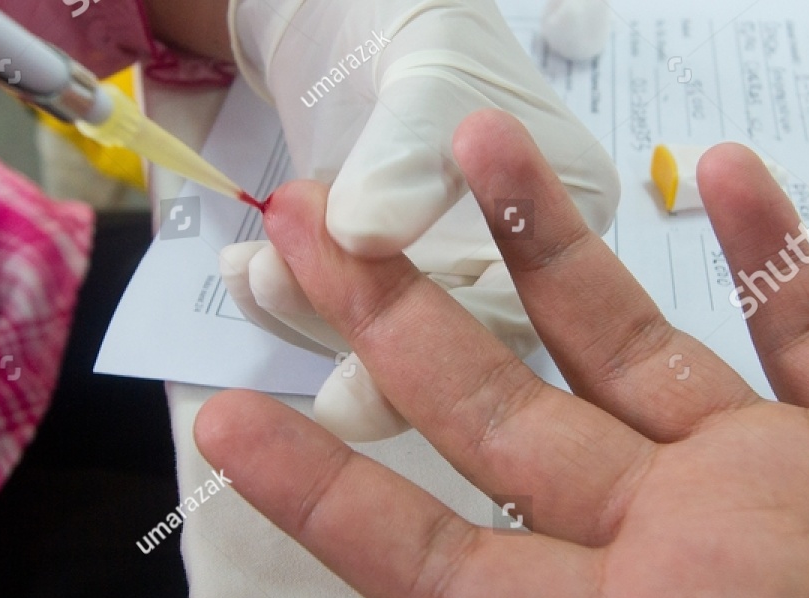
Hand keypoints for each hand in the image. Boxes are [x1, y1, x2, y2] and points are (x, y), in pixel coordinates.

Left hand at [220, 0, 618, 440]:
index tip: (355, 343)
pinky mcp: (377, 287)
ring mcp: (437, 286)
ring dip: (304, 312)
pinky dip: (281, 296)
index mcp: (565, 228)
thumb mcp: (429, 76)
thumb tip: (364, 235)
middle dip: (352, 332)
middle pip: (441, 353)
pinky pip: (330, 314)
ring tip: (253, 269)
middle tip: (280, 293)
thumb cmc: (422, 27)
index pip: (508, 319)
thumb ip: (409, 154)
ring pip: (376, 343)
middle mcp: (511, 277)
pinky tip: (243, 270)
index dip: (434, 340)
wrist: (354, 16)